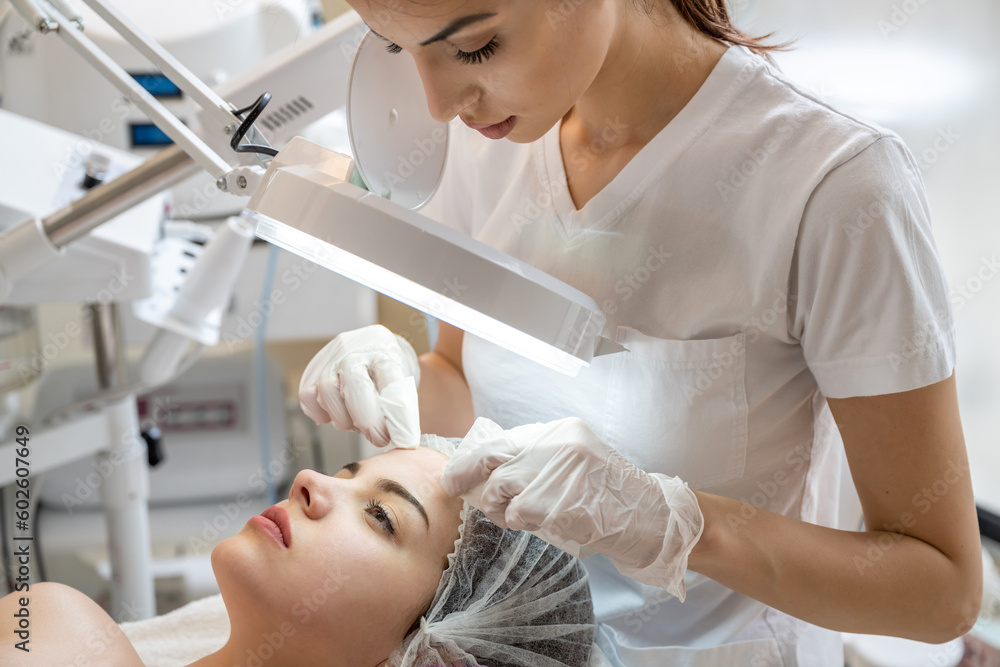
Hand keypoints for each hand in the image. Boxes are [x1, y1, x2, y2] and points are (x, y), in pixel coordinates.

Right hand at [299, 325, 420, 447]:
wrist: (370, 348)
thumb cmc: (387, 369)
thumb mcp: (402, 380)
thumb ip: (399, 406)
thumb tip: (401, 437)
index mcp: (383, 351)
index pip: (390, 382)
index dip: (395, 415)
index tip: (400, 438)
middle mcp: (354, 349)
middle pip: (355, 386)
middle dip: (367, 421)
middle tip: (378, 438)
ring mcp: (330, 357)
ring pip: (328, 392)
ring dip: (344, 419)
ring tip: (357, 424)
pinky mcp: (312, 370)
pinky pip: (308, 397)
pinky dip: (322, 413)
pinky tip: (337, 414)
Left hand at [440, 417, 704, 598]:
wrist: (652, 517)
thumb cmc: (608, 495)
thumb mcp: (573, 462)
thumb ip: (535, 460)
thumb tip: (484, 472)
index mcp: (562, 430)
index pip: (502, 440)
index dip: (472, 459)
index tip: (455, 474)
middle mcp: (560, 444)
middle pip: (495, 457)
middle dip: (468, 476)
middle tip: (456, 490)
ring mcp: (563, 472)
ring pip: (503, 488)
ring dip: (500, 508)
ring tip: (513, 517)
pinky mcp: (564, 501)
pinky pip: (521, 513)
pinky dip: (521, 523)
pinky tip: (536, 525)